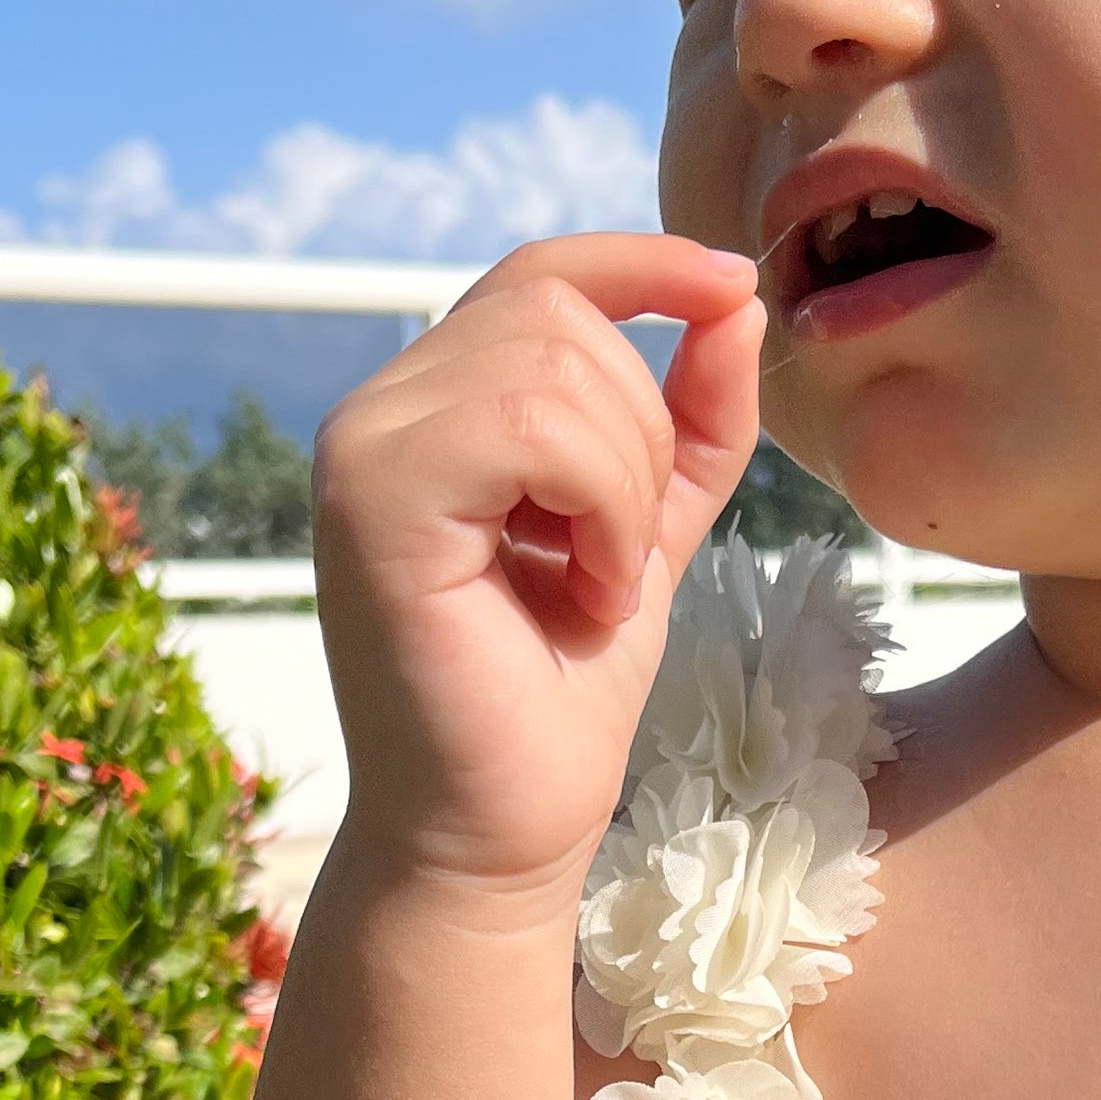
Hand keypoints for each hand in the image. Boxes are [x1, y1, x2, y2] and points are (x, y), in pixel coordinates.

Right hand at [308, 231, 765, 894]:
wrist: (501, 835)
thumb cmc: (559, 700)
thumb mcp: (651, 533)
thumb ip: (690, 422)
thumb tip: (733, 298)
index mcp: (436, 409)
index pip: (540, 275)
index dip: (642, 264)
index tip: (736, 289)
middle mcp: (381, 411)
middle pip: (560, 318)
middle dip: (644, 436)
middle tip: (627, 562)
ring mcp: (364, 447)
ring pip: (554, 367)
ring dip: (626, 486)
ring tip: (600, 588)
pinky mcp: (371, 497)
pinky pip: (531, 426)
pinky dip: (599, 508)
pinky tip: (585, 594)